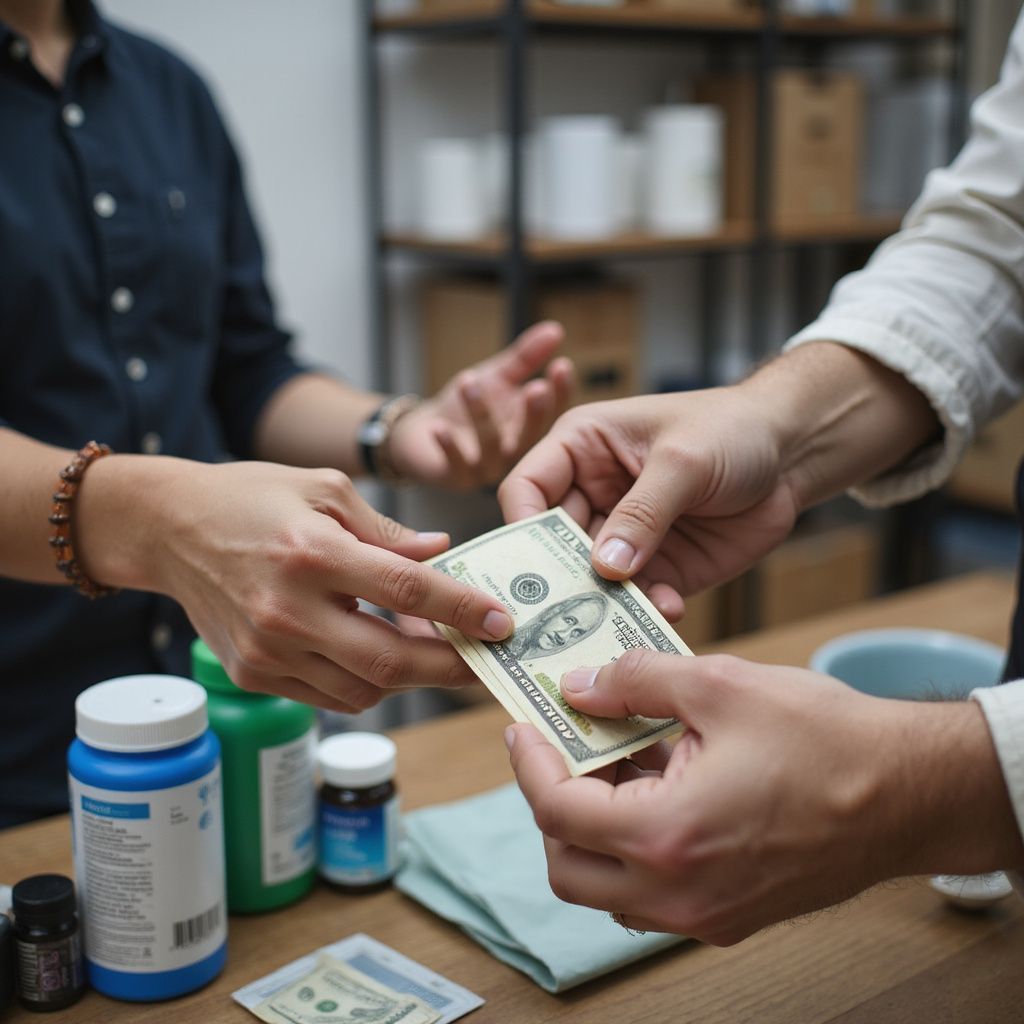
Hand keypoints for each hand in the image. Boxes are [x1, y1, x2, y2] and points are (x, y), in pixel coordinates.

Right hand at [80, 458, 514, 712]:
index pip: (405, 589)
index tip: (500, 623)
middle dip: (450, 667)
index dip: (460, 609)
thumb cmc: (253, 498)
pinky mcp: (253, 675)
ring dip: (410, 678)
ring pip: (364, 690)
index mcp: (312, 552)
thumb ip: (387, 532)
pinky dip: (368, 685)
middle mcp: (288, 610)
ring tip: (434, 652)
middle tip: (485, 661)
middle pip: (390, 661)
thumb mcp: (325, 490)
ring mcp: (267, 651)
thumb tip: (442, 555)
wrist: (170, 529)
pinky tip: (382, 655)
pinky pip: (330, 697)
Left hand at [389, 320, 572, 490]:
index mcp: (525, 427)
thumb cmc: (463, 407)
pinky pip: (455, 464)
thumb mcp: (496, 376)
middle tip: (537, 388)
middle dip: (534, 413)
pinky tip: (440, 427)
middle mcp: (510, 452)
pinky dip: (448, 446)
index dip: (559, 391)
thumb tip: (556, 329)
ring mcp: (484, 467)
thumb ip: (525, 358)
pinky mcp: (455, 477)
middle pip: (529, 436)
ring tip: (469, 380)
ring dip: (480, 413)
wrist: (420, 433)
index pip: (551, 412)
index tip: (562, 365)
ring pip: (490, 446)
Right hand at [498, 389, 798, 620]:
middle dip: (557, 579)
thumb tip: (605, 567)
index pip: (527, 489)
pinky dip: (647, 610)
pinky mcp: (657, 567)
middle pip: (551, 545)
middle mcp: (591, 494)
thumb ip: (643, 511)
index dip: (520, 526)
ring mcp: (623, 536)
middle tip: (563, 614)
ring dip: (603, 603)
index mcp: (580, 449)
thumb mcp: (684, 459)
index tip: (528, 566)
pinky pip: (637, 598)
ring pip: (591, 580)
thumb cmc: (731, 429)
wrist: (793, 453)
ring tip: (619, 621)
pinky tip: (669, 609)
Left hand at [506, 651, 1020, 944]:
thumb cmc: (825, 738)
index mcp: (667, 836)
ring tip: (617, 763)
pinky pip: (653, 893)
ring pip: (607, 887)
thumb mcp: (719, 685)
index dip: (529, 764)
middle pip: (567, 867)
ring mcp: (705, 913)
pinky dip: (635, 847)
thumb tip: (580, 687)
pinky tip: (660, 789)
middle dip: (551, 806)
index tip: (521, 728)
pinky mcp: (730, 914)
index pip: (557, 811)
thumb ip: (635, 683)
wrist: (909, 792)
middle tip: (564, 751)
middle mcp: (678, 892)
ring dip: (593, 829)